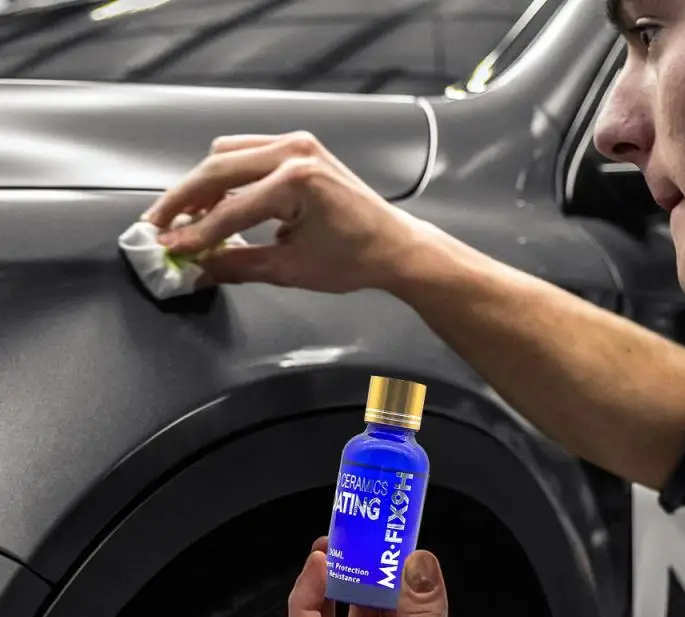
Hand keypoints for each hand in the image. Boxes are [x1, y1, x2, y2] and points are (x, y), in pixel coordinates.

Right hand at [144, 133, 428, 293]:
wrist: (392, 245)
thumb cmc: (354, 259)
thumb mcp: (291, 270)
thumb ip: (237, 266)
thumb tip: (196, 270)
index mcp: (296, 182)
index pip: (230, 210)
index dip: (194, 233)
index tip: (167, 249)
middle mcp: (294, 152)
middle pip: (217, 168)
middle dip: (184, 200)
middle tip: (158, 225)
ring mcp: (297, 143)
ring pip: (227, 155)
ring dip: (202, 185)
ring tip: (185, 218)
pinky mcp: (299, 146)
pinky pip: (247, 152)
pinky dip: (226, 175)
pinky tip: (216, 202)